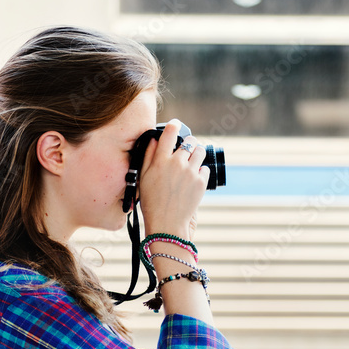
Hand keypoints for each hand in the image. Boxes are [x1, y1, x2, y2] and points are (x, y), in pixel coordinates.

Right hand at [138, 120, 209, 239]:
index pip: (170, 133)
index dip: (174, 125)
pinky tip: (193, 180)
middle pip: (190, 141)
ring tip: (191, 163)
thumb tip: (153, 139)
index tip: (176, 125)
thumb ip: (148, 156)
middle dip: (188, 143)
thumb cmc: (151, 202)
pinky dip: (201, 172)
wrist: (167, 223)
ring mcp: (190, 172)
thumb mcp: (143, 178)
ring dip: (197, 154)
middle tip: (185, 151)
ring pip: (200, 151)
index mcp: (160, 160)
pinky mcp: (201, 182)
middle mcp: (177, 163)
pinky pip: (205, 168)